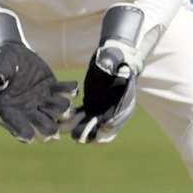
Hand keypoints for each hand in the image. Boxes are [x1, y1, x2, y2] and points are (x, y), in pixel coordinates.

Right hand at [0, 11, 77, 143]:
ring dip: (62, 108)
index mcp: (12, 110)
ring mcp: (43, 101)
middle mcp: (29, 111)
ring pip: (61, 116)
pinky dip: (70, 90)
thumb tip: (3, 76)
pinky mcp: (53, 89)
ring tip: (56, 94)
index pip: (19, 129)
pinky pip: (68, 95)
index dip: (25, 133)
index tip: (29, 133)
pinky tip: (69, 84)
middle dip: (50, 126)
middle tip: (47, 110)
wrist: (12, 54)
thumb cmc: (0, 60)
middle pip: (46, 130)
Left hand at [71, 4, 141, 142]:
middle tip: (83, 137)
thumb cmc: (116, 55)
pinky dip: (77, 124)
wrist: (113, 58)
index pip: (122, 115)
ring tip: (73, 135)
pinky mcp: (92, 108)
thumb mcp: (115, 56)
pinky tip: (66, 125)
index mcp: (127, 98)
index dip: (114, 122)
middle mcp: (117, 109)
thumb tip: (106, 66)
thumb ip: (111, 62)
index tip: (104, 124)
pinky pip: (85, 121)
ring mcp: (104, 110)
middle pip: (109, 129)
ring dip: (85, 133)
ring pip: (96, 129)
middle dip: (97, 135)